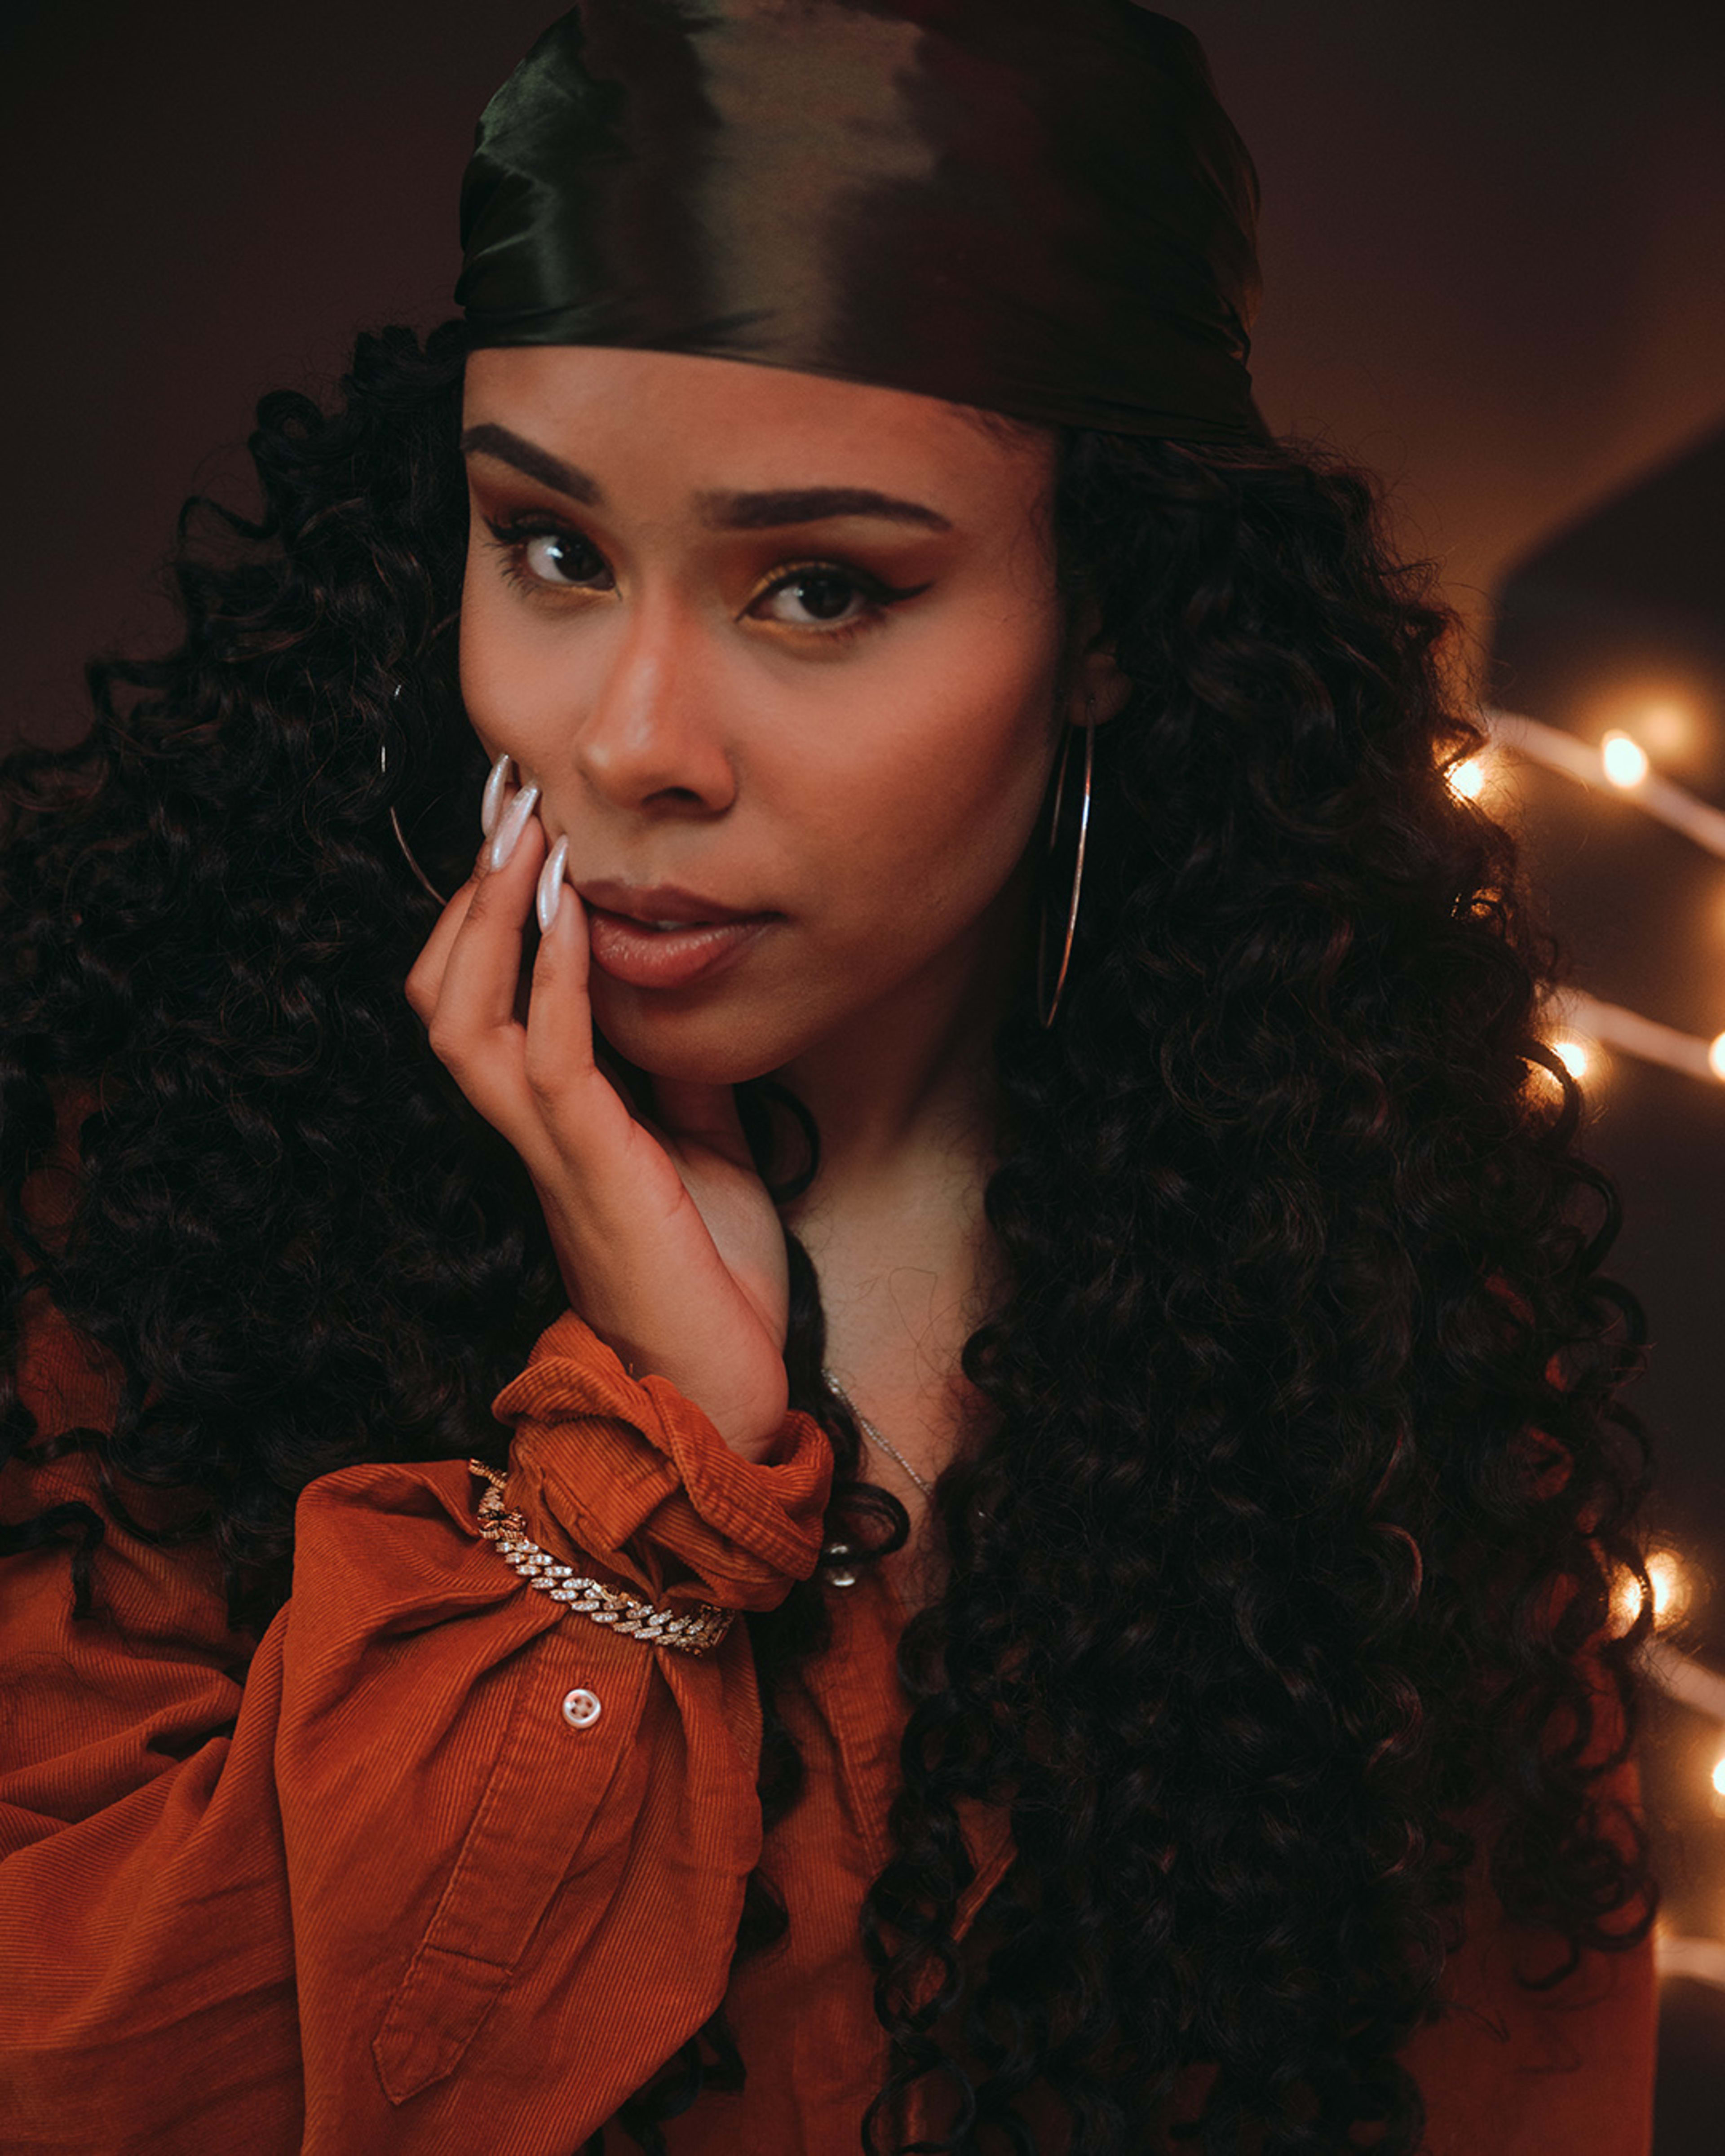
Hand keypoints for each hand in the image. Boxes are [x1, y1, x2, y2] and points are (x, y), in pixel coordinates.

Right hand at [404, 799, 790, 1459]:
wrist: (726, 1382)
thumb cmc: (713, 1272)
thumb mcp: (702, 1143)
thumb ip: (675, 1072)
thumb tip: (675, 987)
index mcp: (548, 1121)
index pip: (476, 1000)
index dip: (484, 916)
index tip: (523, 830)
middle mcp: (528, 1129)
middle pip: (440, 997)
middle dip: (467, 896)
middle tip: (507, 805)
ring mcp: (550, 1148)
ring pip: (465, 1019)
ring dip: (493, 919)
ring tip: (525, 835)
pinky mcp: (593, 1168)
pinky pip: (549, 1058)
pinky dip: (555, 977)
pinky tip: (574, 917)